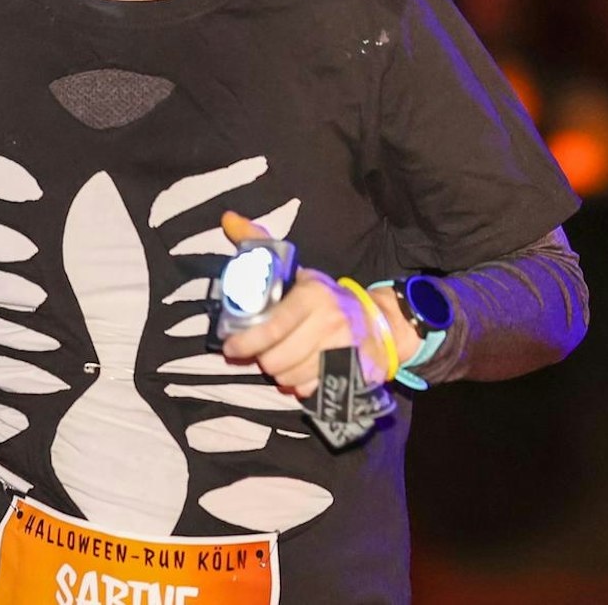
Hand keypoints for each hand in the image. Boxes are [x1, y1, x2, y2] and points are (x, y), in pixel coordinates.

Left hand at [215, 212, 417, 397]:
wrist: (379, 321)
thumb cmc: (326, 297)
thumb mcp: (297, 270)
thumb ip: (259, 244)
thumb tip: (228, 219)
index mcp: (314, 295)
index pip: (274, 326)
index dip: (248, 341)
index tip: (230, 347)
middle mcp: (330, 322)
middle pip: (277, 358)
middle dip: (263, 359)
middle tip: (262, 353)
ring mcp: (342, 350)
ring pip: (291, 376)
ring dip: (280, 373)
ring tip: (281, 360)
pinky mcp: (350, 373)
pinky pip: (309, 389)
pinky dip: (299, 385)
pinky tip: (300, 371)